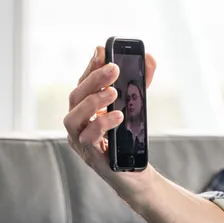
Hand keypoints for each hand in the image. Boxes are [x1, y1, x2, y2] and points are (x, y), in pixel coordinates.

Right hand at [63, 45, 156, 197]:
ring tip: (113, 92)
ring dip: (93, 101)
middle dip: (94, 80)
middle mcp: (78, 123)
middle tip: (114, 68)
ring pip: (73, 117)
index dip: (90, 66)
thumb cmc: (129, 138)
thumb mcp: (136, 105)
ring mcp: (80, 141)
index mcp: (85, 109)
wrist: (135, 172)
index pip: (83, 83)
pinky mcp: (90, 156)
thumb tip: (150, 58)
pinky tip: (117, 115)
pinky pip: (88, 139)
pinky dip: (101, 125)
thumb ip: (141, 82)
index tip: (101, 50)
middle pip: (76, 97)